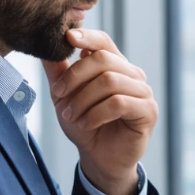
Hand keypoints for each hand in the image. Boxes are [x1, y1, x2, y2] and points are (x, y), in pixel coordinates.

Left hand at [42, 29, 156, 194]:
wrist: (99, 158)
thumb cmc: (85, 125)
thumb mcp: (65, 96)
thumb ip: (58, 72)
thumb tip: (46, 46)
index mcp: (116, 66)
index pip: (104, 42)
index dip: (87, 37)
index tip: (68, 37)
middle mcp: (133, 75)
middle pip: (103, 59)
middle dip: (75, 77)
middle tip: (58, 95)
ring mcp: (143, 92)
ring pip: (110, 81)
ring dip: (83, 100)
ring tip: (70, 116)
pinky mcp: (148, 111)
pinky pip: (119, 103)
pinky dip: (96, 113)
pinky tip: (85, 124)